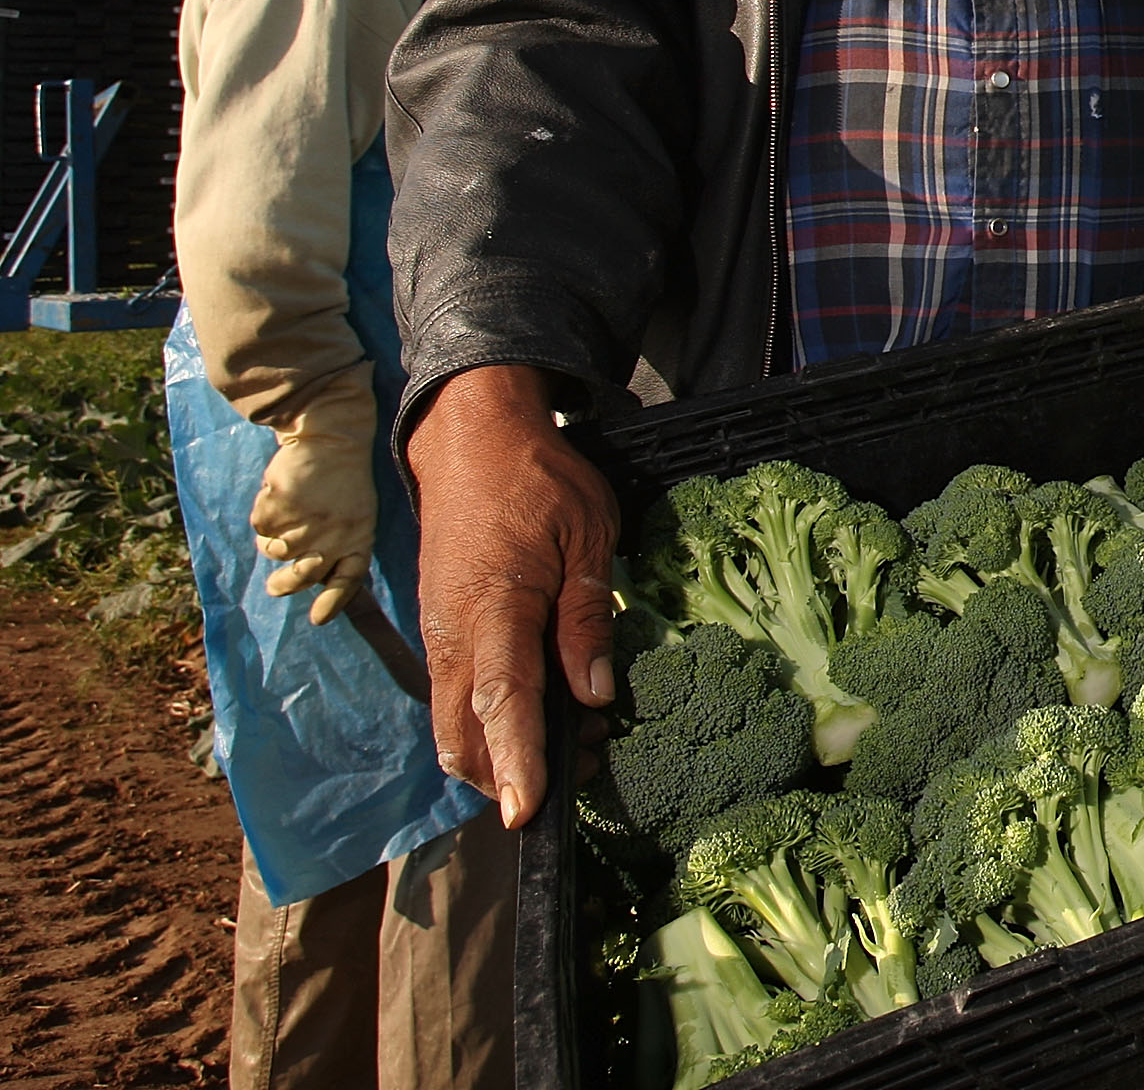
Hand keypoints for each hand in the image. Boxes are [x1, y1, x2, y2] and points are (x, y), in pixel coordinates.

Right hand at [250, 397, 379, 624]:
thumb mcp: (355, 514)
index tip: (317, 620)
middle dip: (284, 585)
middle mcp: (334, 535)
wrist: (332, 437)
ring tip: (286, 513)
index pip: (349, 579)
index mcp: (359, 537)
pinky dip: (263, 515)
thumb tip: (310, 581)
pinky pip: (261, 527)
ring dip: (273, 538)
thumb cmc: (343, 480)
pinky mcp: (280, 506)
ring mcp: (306, 522)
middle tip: (274, 587)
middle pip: (301, 577)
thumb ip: (338, 546)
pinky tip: (279, 494)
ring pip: (275, 551)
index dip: (333, 602)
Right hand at [406, 365, 618, 828]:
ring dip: (497, 755)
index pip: (503, 703)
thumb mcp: (587, 537)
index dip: (518, 764)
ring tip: (569, 746)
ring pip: (452, 726)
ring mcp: (438, 636)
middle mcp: (452, 634)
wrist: (470, 439)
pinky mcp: (439, 632)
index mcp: (494, 607)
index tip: (527, 814)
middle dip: (509, 776)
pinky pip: (452, 698)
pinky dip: (485, 725)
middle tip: (579, 776)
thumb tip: (593, 697)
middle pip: (463, 736)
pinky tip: (536, 716)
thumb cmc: (539, 480)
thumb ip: (586, 621)